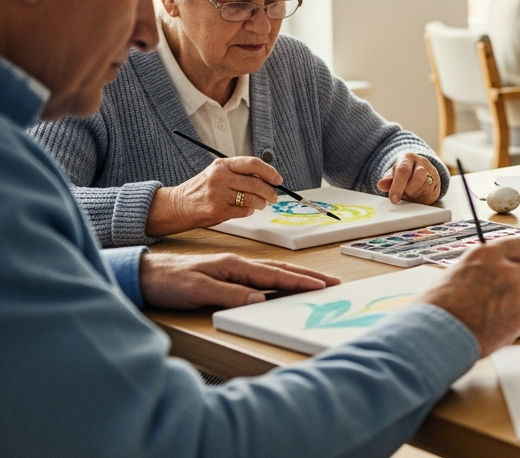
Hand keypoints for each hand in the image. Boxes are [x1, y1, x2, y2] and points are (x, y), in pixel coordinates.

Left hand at [139, 252, 338, 309]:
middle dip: (308, 276)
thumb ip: (229, 295)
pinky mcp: (226, 276)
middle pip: (280, 270)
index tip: (320, 286)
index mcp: (234, 265)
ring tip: (317, 282)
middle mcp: (237, 264)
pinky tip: (284, 283)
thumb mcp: (197, 290)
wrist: (144, 274)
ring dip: (297, 277)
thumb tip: (259, 299)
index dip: (299, 281)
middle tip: (332, 282)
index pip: (274, 275)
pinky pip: (261, 277)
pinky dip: (279, 279)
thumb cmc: (168, 281)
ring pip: (272, 272)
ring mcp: (233, 269)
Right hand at [146, 157, 284, 236]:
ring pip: (253, 199)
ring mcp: (218, 194)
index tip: (278, 179)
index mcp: (222, 165)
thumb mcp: (217, 174)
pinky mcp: (218, 210)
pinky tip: (244, 209)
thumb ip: (239, 173)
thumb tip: (268, 178)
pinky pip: (244, 211)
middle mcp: (220, 177)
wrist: (177, 206)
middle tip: (273, 196)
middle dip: (270, 192)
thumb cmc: (201, 190)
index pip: (253, 163)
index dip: (269, 172)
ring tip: (259, 204)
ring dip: (261, 203)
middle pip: (256, 183)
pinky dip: (249, 211)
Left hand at [377, 152, 442, 203]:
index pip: (404, 171)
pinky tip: (417, 195)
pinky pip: (430, 196)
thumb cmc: (404, 172)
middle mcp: (422, 163)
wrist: (421, 169)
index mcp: (408, 157)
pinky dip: (421, 199)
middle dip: (409, 190)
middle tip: (405, 192)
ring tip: (410, 192)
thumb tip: (381, 185)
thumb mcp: (393, 173)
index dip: (398, 186)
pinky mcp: (438, 185)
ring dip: (415, 195)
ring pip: (425, 188)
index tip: (394, 199)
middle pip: (418, 178)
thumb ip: (388, 179)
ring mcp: (432, 173)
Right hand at [420, 238, 519, 355]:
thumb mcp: (455, 274)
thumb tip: (485, 273)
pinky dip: (512, 323)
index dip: (514, 259)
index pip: (517, 247)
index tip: (512, 265)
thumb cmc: (438, 307)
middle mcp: (505, 270)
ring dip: (516, 305)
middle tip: (502, 295)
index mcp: (487, 254)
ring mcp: (516, 293)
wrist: (438, 335)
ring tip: (493, 315)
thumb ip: (478, 270)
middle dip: (518, 283)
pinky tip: (493, 327)